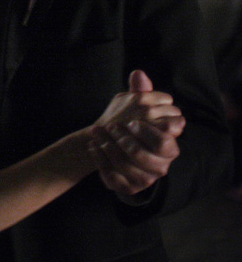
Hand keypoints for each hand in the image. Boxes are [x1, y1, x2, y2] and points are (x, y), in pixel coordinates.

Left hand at [90, 70, 184, 196]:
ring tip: (97, 134)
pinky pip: (113, 178)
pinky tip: (93, 147)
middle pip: (141, 156)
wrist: (119, 150)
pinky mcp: (127, 188)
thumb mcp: (138, 108)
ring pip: (125, 167)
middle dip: (124, 140)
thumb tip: (138, 73)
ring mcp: (144, 179)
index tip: (130, 122)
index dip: (147, 132)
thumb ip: (142, 92)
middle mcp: (159, 167)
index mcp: (168, 149)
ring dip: (108, 148)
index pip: (163, 143)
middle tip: (111, 127)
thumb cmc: (131, 126)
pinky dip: (100, 161)